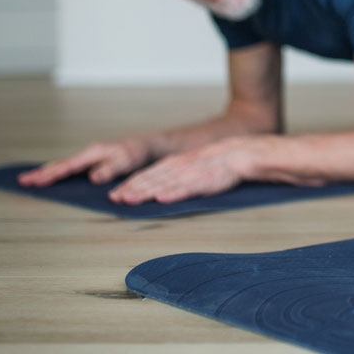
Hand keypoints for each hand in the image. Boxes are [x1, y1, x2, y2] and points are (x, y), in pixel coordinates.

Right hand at [17, 137, 151, 186]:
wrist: (144, 146)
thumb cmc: (136, 153)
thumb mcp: (126, 161)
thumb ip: (110, 169)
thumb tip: (92, 177)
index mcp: (93, 153)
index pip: (68, 166)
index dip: (51, 174)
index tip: (36, 181)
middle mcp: (87, 154)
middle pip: (60, 164)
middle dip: (40, 173)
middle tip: (21, 181)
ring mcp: (88, 158)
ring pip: (62, 165)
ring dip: (46, 172)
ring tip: (28, 179)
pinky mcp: (90, 162)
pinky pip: (69, 168)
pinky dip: (56, 172)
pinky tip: (50, 177)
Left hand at [107, 137, 253, 204]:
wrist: (238, 154)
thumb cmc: (215, 162)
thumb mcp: (189, 164)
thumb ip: (173, 173)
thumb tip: (155, 189)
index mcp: (173, 164)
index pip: (147, 175)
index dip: (130, 184)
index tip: (115, 194)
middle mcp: (177, 168)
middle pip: (150, 180)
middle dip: (130, 189)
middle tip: (114, 199)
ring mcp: (189, 175)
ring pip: (162, 184)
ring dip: (144, 193)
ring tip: (129, 200)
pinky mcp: (202, 182)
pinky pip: (185, 189)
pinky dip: (172, 194)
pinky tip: (161, 199)